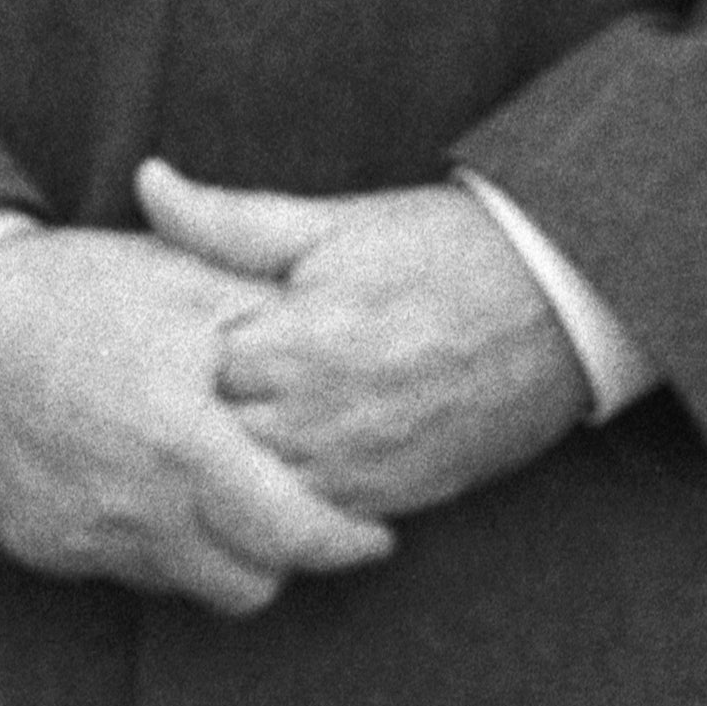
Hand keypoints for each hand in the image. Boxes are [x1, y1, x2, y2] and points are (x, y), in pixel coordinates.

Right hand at [0, 227, 398, 614]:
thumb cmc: (61, 291)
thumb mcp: (172, 279)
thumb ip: (261, 322)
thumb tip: (337, 347)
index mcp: (185, 440)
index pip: (296, 535)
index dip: (347, 542)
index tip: (371, 532)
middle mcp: (141, 506)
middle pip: (253, 583)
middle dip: (287, 557)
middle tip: (298, 516)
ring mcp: (89, 534)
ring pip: (192, 586)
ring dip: (222, 556)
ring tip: (226, 503)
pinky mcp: (47, 546)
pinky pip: (127, 571)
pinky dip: (156, 544)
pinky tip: (152, 491)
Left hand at [136, 164, 589, 525]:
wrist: (560, 306)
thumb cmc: (439, 252)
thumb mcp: (332, 222)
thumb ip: (230, 220)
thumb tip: (146, 181)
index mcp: (294, 346)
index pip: (189, 375)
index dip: (176, 355)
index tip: (172, 338)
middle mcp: (323, 421)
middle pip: (218, 442)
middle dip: (203, 418)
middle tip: (188, 391)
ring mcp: (363, 470)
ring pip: (264, 493)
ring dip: (248, 463)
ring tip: (240, 423)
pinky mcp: (401, 499)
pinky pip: (321, 524)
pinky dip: (296, 500)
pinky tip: (289, 461)